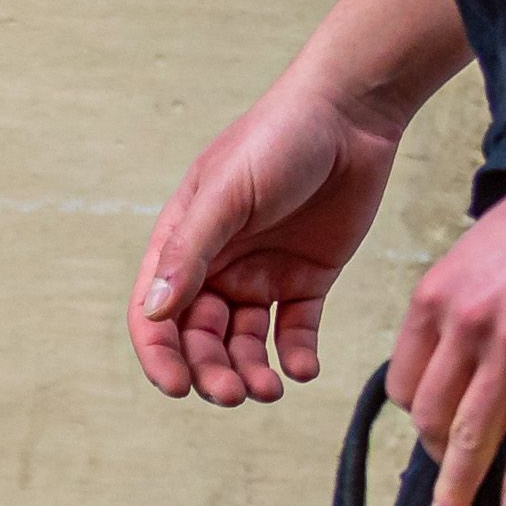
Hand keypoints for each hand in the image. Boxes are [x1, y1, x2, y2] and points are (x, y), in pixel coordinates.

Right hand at [128, 82, 403, 405]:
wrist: (351, 114)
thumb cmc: (278, 138)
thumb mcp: (227, 193)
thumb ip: (191, 252)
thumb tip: (154, 311)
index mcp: (183, 244)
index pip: (155, 314)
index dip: (160, 355)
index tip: (178, 386)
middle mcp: (216, 266)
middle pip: (199, 339)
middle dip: (211, 371)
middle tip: (234, 392)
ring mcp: (260, 275)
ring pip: (244, 344)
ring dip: (250, 372)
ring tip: (269, 389)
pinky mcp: (306, 280)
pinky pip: (294, 332)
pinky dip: (295, 357)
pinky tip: (302, 369)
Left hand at [394, 154, 505, 505]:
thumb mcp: (480, 254)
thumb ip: (461, 307)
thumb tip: (457, 352)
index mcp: (436, 298)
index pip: (404, 381)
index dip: (415, 418)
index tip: (431, 436)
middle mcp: (466, 324)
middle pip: (431, 415)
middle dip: (435, 459)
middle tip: (445, 489)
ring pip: (475, 433)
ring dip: (461, 486)